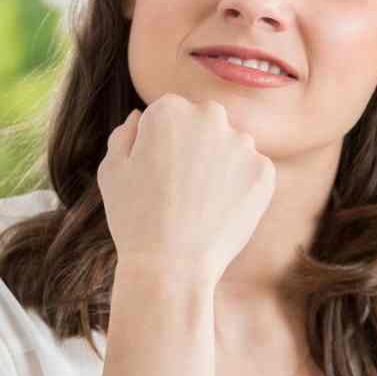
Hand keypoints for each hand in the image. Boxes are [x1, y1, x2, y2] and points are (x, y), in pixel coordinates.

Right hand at [98, 95, 275, 285]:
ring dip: (220, 165)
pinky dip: (241, 186)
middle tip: (181, 187)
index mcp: (169, 109)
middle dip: (196, 146)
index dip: (162, 145)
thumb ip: (125, 134)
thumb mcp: (112, 170)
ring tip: (200, 203)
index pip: (171, 113)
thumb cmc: (134, 218)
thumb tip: (141, 115)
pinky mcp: (264, 171)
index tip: (157, 173)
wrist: (171, 266)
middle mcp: (209, 116)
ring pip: (231, 146)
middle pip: (205, 123)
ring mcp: (241, 143)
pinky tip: (221, 210)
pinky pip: (252, 170)